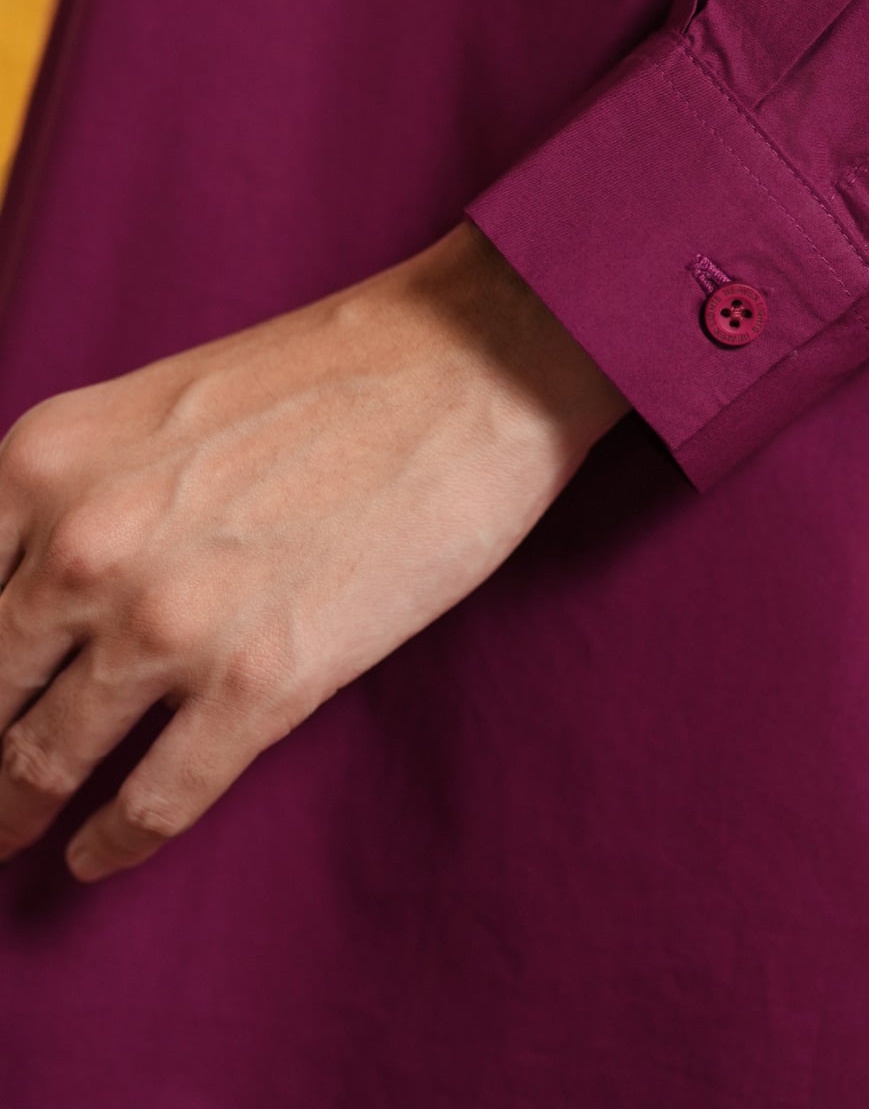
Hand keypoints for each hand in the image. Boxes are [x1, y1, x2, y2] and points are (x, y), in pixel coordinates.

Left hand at [0, 220, 628, 882]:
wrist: (477, 362)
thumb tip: (19, 599)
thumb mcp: (147, 408)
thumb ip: (68, 496)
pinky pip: (153, 802)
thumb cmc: (329, 371)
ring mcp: (172, 622)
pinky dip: (115, 841)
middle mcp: (85, 547)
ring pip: (45, 761)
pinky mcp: (263, 683)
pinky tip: (102, 853)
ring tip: (10, 834)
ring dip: (15, 811)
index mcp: (44, 463)